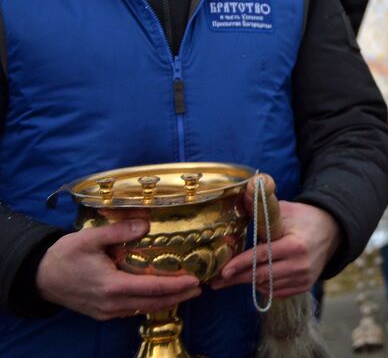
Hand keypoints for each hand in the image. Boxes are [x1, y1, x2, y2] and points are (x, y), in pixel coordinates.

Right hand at [36, 221, 200, 319]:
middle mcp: (111, 303)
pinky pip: (132, 311)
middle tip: (200, 287)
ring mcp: (106, 311)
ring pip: (143, 309)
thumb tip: (146, 224)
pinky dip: (149, 303)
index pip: (152, 288)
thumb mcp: (90, 238)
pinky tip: (160, 295)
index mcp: (111, 286)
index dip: (177, 285)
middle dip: (178, 296)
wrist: (39, 277)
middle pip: (152, 303)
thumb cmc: (63, 256)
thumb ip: (119, 231)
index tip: (196, 280)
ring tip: (186, 291)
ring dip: (166, 301)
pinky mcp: (102, 312)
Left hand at [209, 202, 339, 297]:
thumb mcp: (286, 210)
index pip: (262, 257)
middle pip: (261, 275)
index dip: (240, 264)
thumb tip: (243, 196)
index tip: (223, 271)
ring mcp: (304, 278)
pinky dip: (264, 286)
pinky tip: (257, 278)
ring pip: (267, 286)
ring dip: (249, 282)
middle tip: (216, 282)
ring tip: (233, 278)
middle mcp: (301, 265)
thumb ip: (263, 209)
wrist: (332, 231)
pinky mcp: (304, 286)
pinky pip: (277, 291)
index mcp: (296, 245)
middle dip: (236, 279)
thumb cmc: (304, 218)